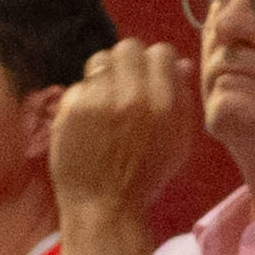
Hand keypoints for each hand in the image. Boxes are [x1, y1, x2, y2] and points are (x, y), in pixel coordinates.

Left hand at [47, 40, 199, 226]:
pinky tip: (86, 122)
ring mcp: (101, 100)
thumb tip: (180, 64)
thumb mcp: (177, 141)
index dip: (153, 64)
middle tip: (122, 86)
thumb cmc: (144, 177)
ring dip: (103, 76)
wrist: (105, 207)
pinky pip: (78, 85)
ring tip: (103, 102)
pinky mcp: (73, 108)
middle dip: (126, 63)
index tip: (146, 78)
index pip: (160, 52)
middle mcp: (135, 97)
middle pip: (128, 47)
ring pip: (100, 60)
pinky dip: (82, 99)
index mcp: (166, 104)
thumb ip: (181, 99)